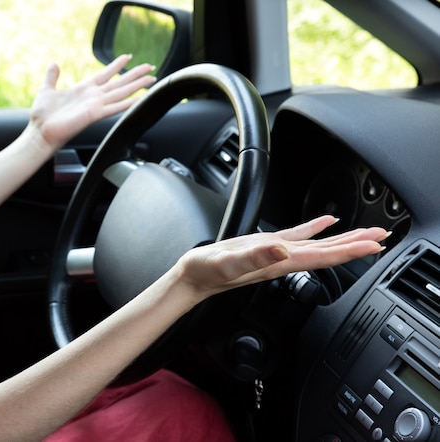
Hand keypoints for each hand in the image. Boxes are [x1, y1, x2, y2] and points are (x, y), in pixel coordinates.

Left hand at [30, 54, 155, 150]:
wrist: (40, 132)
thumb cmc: (42, 115)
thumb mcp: (47, 89)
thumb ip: (52, 76)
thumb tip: (54, 64)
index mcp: (83, 89)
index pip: (105, 74)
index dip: (116, 65)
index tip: (128, 57)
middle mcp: (93, 97)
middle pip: (119, 83)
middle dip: (135, 74)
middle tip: (150, 67)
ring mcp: (95, 105)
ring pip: (122, 92)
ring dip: (137, 85)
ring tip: (151, 78)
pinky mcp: (94, 114)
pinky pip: (115, 107)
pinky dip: (128, 103)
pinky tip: (139, 98)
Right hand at [175, 215, 388, 299]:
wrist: (194, 275)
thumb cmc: (207, 272)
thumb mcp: (228, 263)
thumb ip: (255, 257)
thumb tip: (284, 250)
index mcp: (279, 264)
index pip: (323, 258)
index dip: (350, 252)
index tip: (374, 246)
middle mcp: (283, 260)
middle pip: (328, 254)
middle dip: (356, 246)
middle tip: (382, 237)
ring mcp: (276, 254)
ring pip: (318, 245)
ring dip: (343, 240)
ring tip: (365, 233)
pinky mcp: (265, 246)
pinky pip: (298, 235)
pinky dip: (315, 228)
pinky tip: (325, 222)